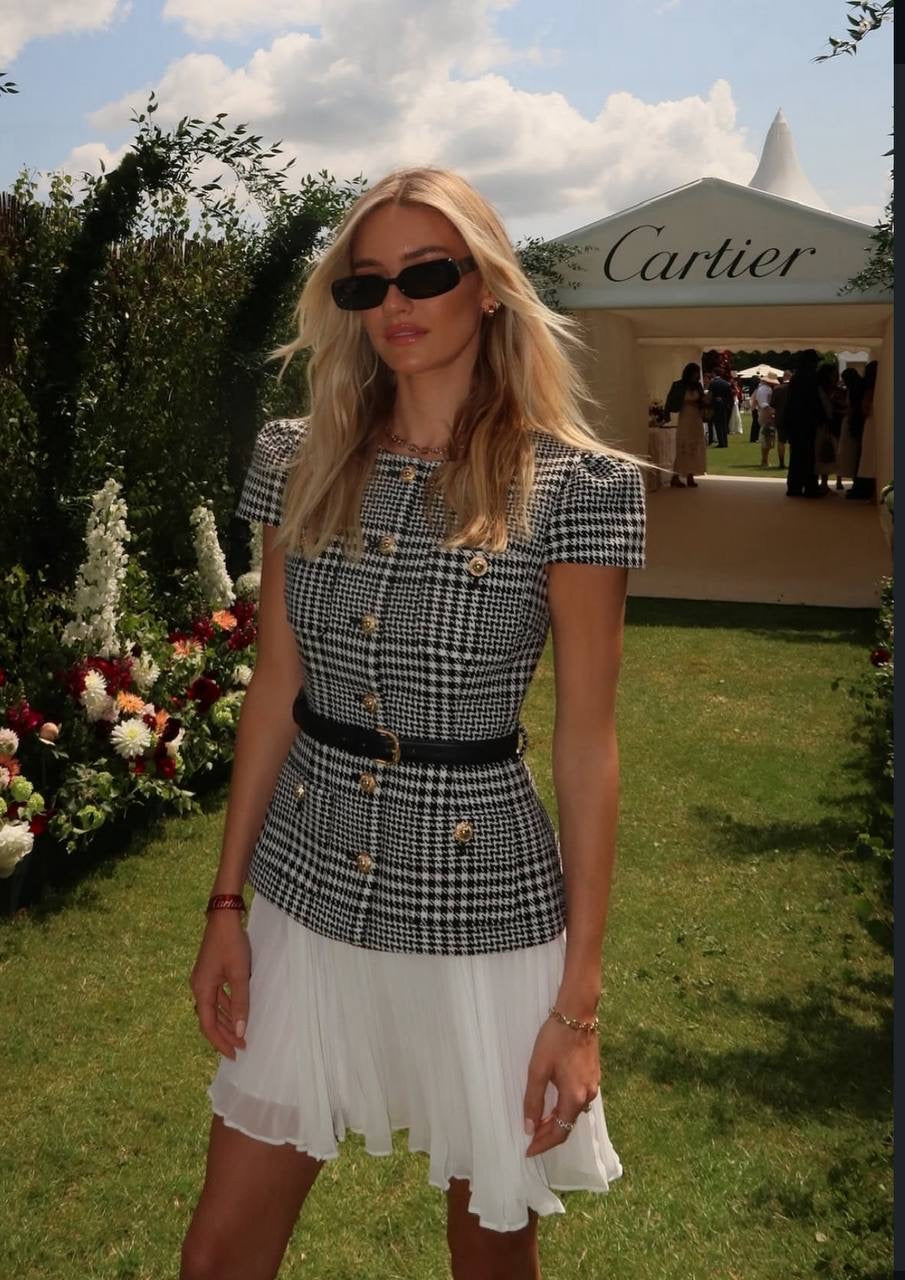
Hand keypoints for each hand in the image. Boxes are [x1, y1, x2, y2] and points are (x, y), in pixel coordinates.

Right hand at [189, 912, 250, 1059]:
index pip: (208, 1025)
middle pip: (210, 1019)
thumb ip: (240, 1003)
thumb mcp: (240, 975)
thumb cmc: (232, 945)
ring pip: (214, 1009)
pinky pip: (217, 997)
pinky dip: (227, 1008)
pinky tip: (237, 1012)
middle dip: (225, 1034)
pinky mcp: (210, 972)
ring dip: (227, 1022)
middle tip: (242, 1047)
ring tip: (241, 1034)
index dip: (221, 1042)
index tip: (234, 1054)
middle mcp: (198, 987)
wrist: (224, 917)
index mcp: (201, 990)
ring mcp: (203, 980)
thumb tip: (240, 1031)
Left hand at [523, 1017, 599, 1158]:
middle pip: (568, 1125)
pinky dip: (564, 1109)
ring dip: (557, 1122)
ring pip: (573, 1113)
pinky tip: (553, 1105)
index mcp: (574, 1097)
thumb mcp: (538, 1070)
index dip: (543, 1144)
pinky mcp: (593, 1076)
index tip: (528, 1151)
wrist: (577, 1015)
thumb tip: (528, 1127)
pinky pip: (578, 1101)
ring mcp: (593, 1086)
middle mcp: (587, 1096)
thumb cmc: (555, 1040)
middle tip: (530, 1139)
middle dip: (549, 1135)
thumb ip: (533, 1100)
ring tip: (539, 1124)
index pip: (559, 1132)